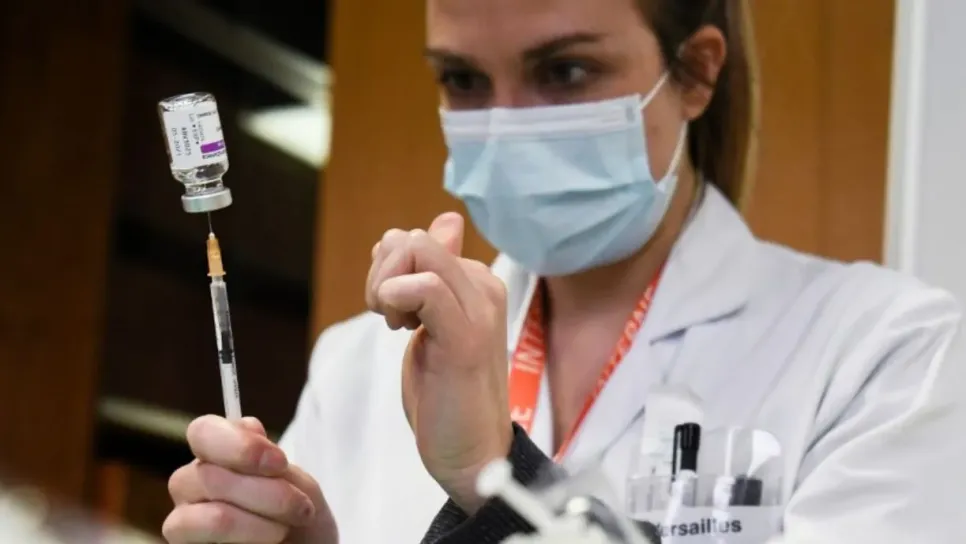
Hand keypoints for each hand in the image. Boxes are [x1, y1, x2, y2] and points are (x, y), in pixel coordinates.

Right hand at [162, 415, 337, 542]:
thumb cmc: (299, 516)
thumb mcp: (298, 482)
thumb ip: (271, 457)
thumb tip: (248, 425)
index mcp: (215, 456)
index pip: (203, 432)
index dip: (240, 446)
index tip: (279, 463)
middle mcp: (191, 485)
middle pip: (209, 476)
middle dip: (267, 493)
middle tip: (301, 507)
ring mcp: (184, 522)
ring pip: (214, 518)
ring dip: (259, 523)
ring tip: (284, 529)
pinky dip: (250, 541)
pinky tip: (267, 543)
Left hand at [366, 212, 512, 513]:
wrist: (472, 453)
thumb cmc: (448, 394)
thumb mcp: (432, 325)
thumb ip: (433, 275)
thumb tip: (446, 222)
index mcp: (477, 282)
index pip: (418, 238)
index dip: (389, 268)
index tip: (392, 307)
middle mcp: (483, 286)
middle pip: (412, 239)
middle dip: (382, 274)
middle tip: (390, 318)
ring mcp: (478, 309)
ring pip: (416, 251)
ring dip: (385, 287)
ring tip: (398, 325)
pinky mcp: (466, 337)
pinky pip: (425, 287)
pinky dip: (396, 296)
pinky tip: (400, 329)